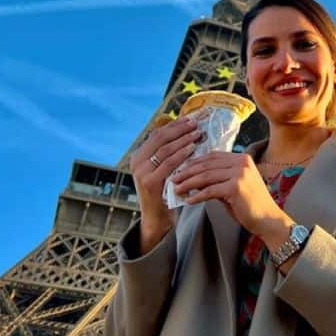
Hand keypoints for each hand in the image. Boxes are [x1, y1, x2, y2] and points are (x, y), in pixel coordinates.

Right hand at [129, 116, 202, 252]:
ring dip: (184, 139)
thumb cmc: (165, 190)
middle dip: (180, 128)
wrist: (157, 217)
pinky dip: (181, 154)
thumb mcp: (164, 168)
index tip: (191, 117)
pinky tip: (193, 148)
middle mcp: (137, 161)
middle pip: (160, 137)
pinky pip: (168, 163)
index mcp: (139, 155)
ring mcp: (141, 171)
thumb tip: (189, 130)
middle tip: (197, 123)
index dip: (175, 124)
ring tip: (198, 133)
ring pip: (165, 149)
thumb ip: (170, 153)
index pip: (158, 133)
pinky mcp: (149, 182)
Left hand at [171, 152, 289, 238]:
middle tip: (173, 179)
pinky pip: (210, 190)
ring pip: (206, 176)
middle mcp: (241, 162)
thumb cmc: (250, 205)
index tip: (180, 169)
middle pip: (207, 164)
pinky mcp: (235, 187)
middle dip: (187, 172)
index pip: (212, 156)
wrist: (268, 219)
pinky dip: (197, 196)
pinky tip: (188, 201)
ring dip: (188, 183)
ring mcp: (240, 173)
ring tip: (177, 189)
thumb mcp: (232, 186)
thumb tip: (193, 178)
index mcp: (242, 158)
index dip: (194, 162)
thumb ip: (216, 179)